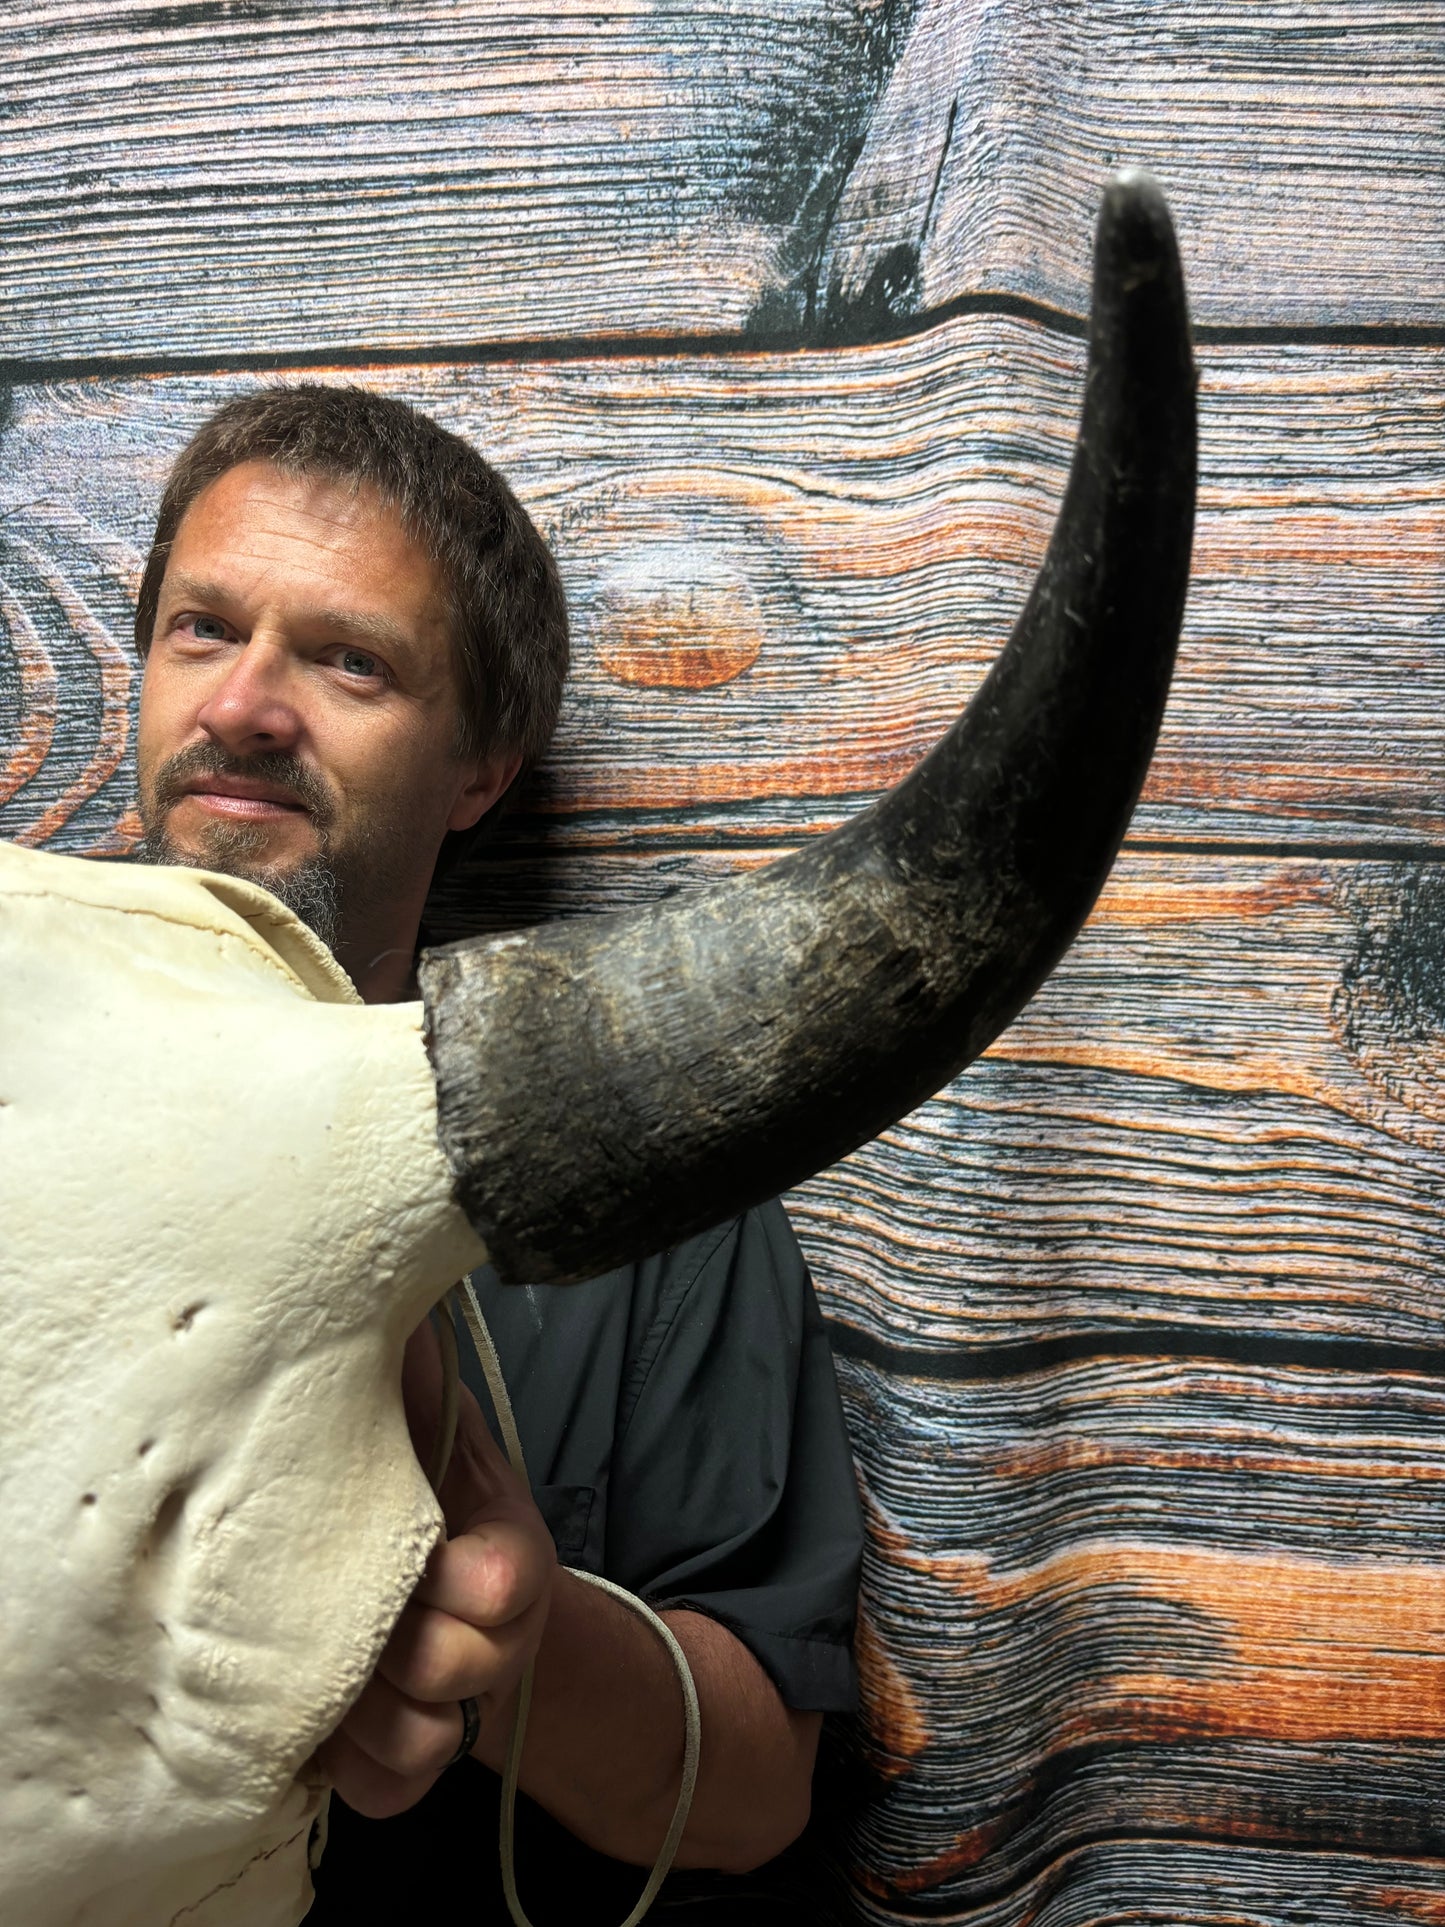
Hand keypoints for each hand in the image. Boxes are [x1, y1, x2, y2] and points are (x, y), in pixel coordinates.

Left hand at [317, 1315, 556, 1816]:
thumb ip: (415, 1379)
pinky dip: (345, 1763)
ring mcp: (453, 1708)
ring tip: (317, 1659)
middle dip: (388, 1632)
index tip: (432, 1556)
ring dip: (359, 1702)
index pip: (507, 1579)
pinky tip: (317, 1714)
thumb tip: (393, 1295)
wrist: (448, 1601)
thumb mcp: (434, 1432)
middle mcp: (492, 1640)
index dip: (461, 1575)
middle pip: (451, 1663)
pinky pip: (384, 1792)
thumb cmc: (426, 1501)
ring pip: (418, 1737)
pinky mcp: (405, 1772)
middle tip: (340, 1600)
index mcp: (508, 1554)